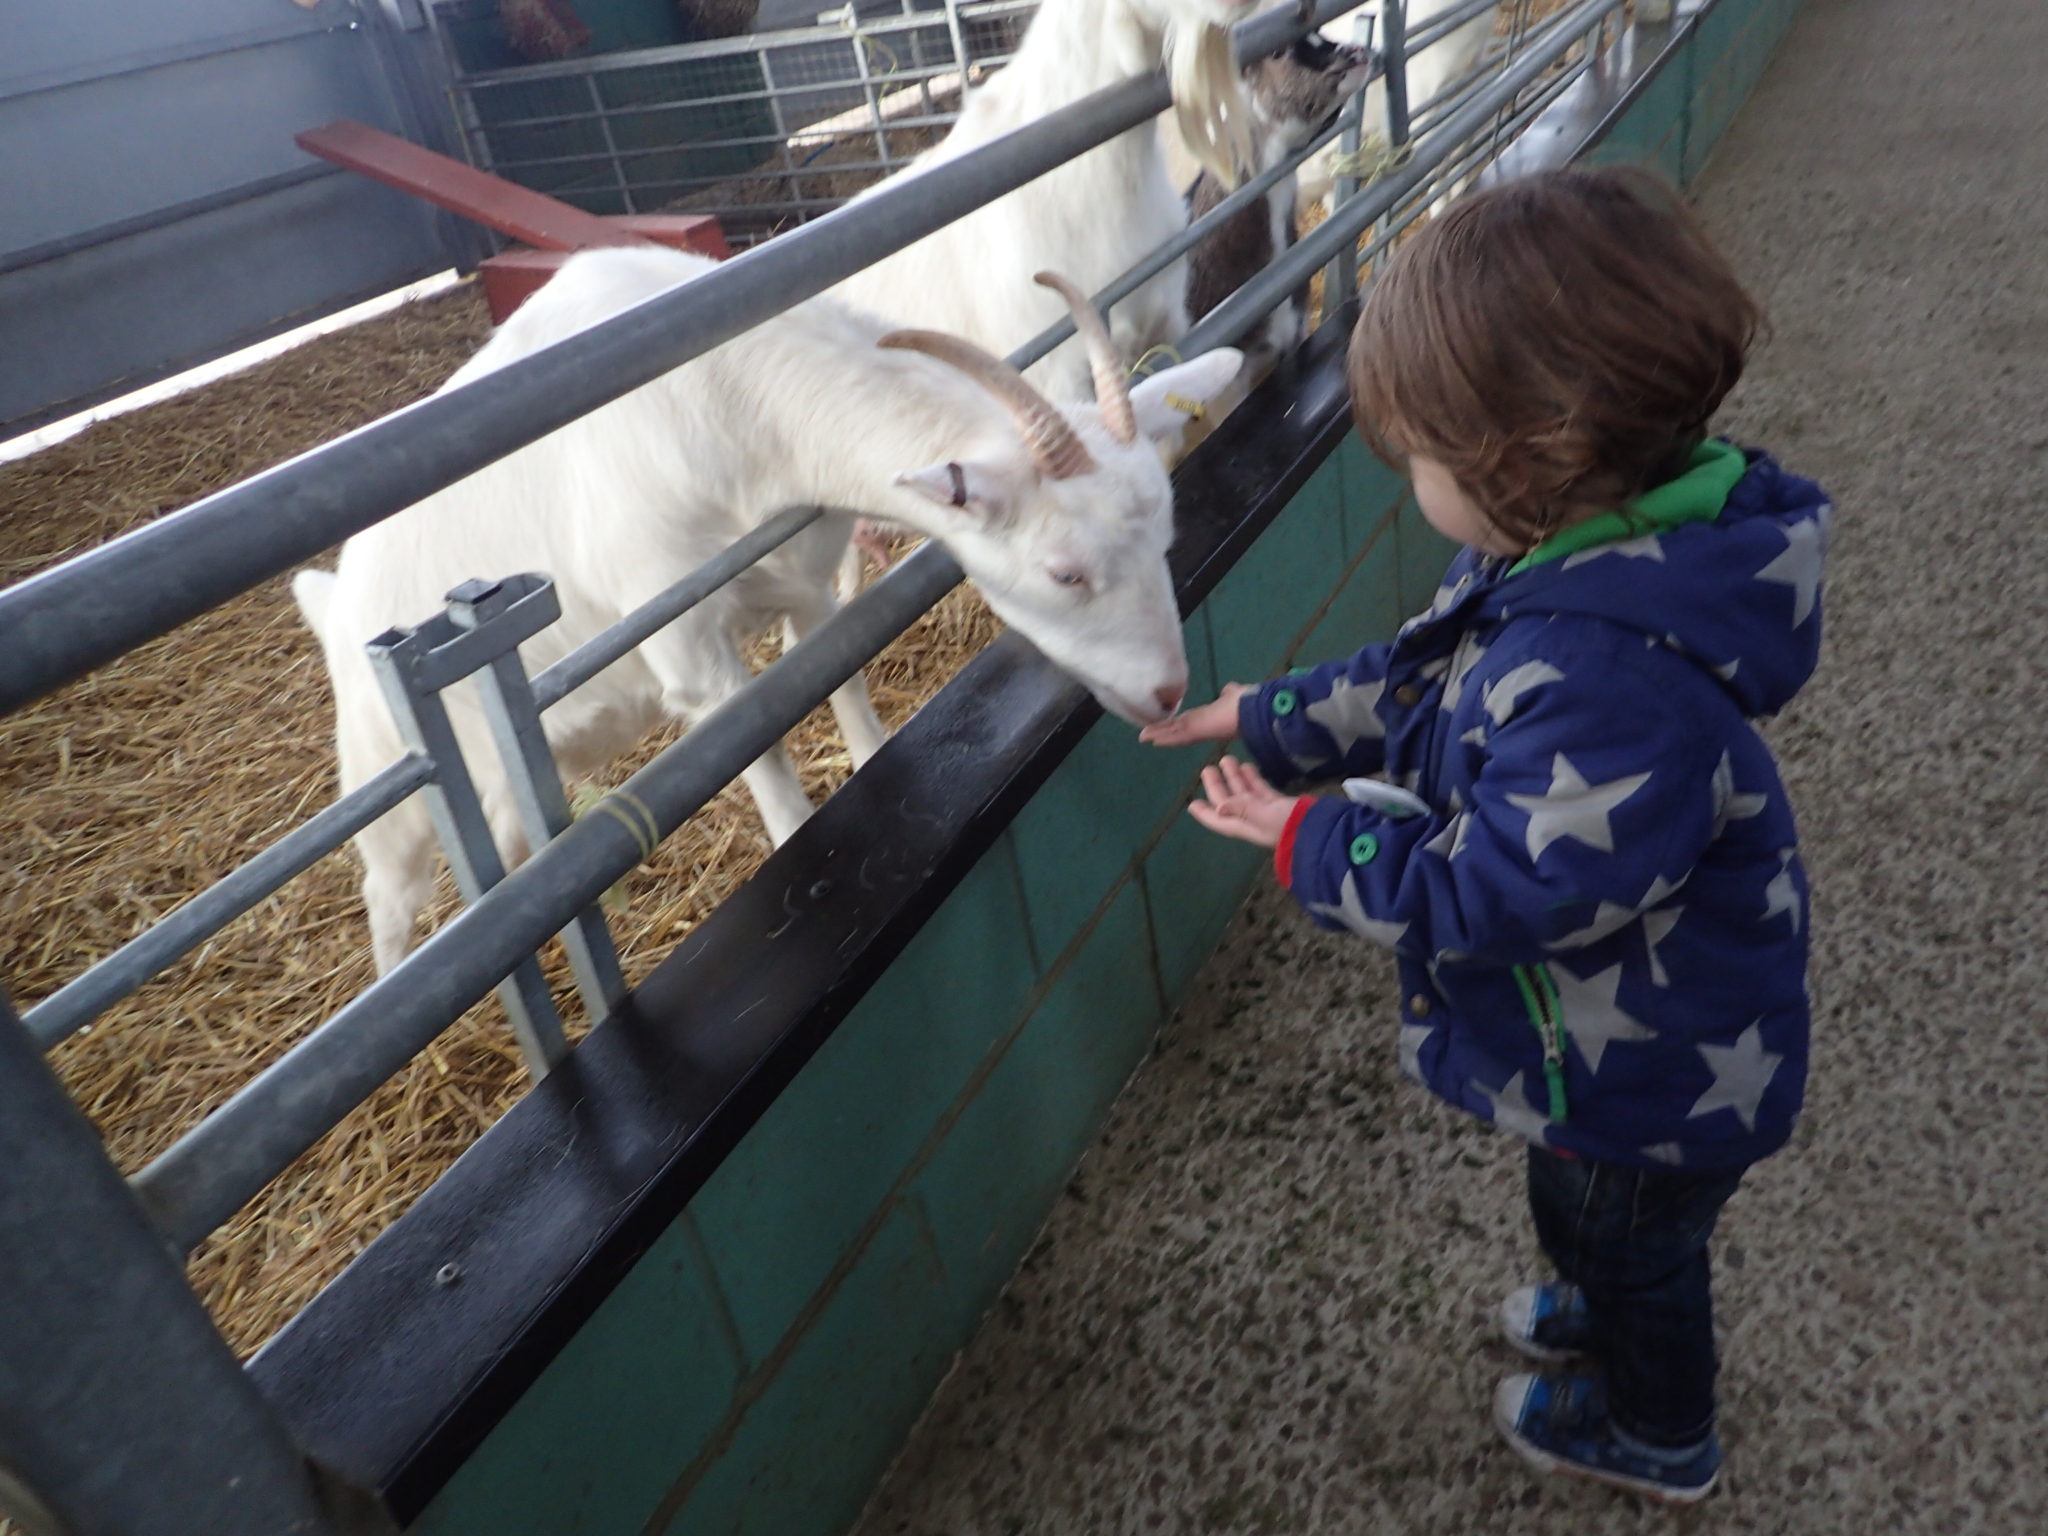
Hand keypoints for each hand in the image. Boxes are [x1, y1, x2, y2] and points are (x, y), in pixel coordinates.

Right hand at [1139, 682, 1249, 745]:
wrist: (1255, 710)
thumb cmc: (1247, 702)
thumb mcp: (1234, 694)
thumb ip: (1229, 693)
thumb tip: (1227, 689)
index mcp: (1210, 717)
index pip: (1189, 720)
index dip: (1176, 722)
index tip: (1166, 724)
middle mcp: (1203, 725)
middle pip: (1177, 728)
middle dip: (1162, 730)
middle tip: (1146, 734)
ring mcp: (1199, 729)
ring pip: (1174, 731)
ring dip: (1159, 733)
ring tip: (1143, 737)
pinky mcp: (1197, 731)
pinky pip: (1178, 735)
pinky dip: (1165, 737)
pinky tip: (1152, 740)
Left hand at [1187, 755, 1301, 848]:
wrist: (1318, 828)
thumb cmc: (1289, 825)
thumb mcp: (1264, 816)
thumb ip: (1242, 809)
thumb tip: (1219, 806)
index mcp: (1243, 825)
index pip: (1218, 819)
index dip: (1204, 813)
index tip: (1192, 804)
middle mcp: (1251, 819)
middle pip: (1229, 802)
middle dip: (1218, 786)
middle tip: (1208, 768)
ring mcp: (1266, 811)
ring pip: (1244, 793)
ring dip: (1234, 778)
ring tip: (1226, 759)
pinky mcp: (1279, 804)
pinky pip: (1261, 790)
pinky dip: (1252, 779)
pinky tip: (1247, 766)